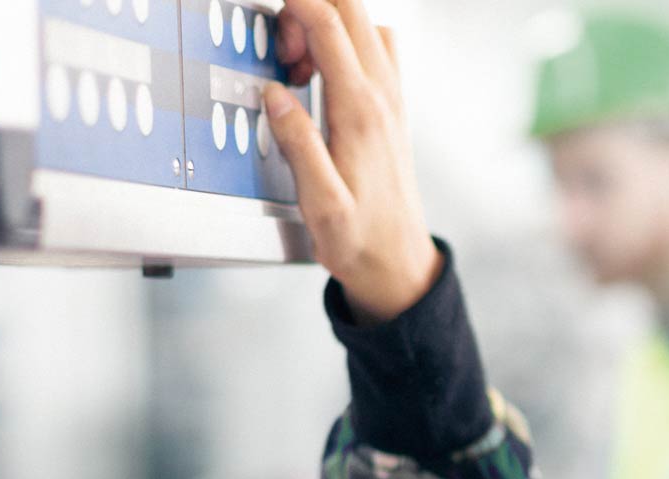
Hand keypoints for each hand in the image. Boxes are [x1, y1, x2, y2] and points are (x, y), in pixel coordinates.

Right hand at [266, 0, 439, 324]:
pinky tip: (323, 78)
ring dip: (329, 27)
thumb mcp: (319, 203)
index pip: (330, 26)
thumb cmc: (358, 239)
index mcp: (359, 112)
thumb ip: (297, 144)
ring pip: (367, 25)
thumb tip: (274, 94)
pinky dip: (347, 46)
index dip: (296, 5)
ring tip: (299, 69)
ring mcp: (392, 99)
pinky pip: (377, 51)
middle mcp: (383, 97)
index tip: (270, 15)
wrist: (397, 262)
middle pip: (352, 10)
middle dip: (309, 10)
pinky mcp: (393, 108)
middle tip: (283, 52)